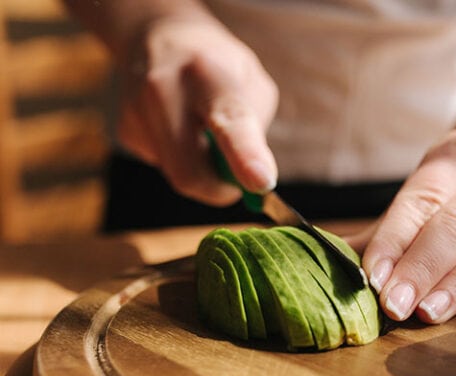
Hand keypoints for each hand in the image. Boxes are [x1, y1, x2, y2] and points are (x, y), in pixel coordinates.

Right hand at [116, 16, 277, 204]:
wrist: (159, 37)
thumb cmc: (219, 68)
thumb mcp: (252, 83)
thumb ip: (255, 131)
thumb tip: (252, 181)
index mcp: (208, 73)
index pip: (229, 121)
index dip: (246, 157)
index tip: (262, 182)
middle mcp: (163, 90)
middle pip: (190, 172)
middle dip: (219, 190)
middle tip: (236, 181)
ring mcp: (136, 111)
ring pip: (178, 174)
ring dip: (202, 168)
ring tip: (202, 129)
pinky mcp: (125, 132)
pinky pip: (166, 166)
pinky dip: (183, 158)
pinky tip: (179, 126)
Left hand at [352, 129, 455, 323]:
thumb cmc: (451, 200)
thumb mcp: (418, 201)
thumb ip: (378, 236)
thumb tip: (319, 260)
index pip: (423, 199)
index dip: (396, 240)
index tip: (373, 276)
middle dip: (422, 268)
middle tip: (393, 304)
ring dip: (453, 286)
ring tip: (423, 313)